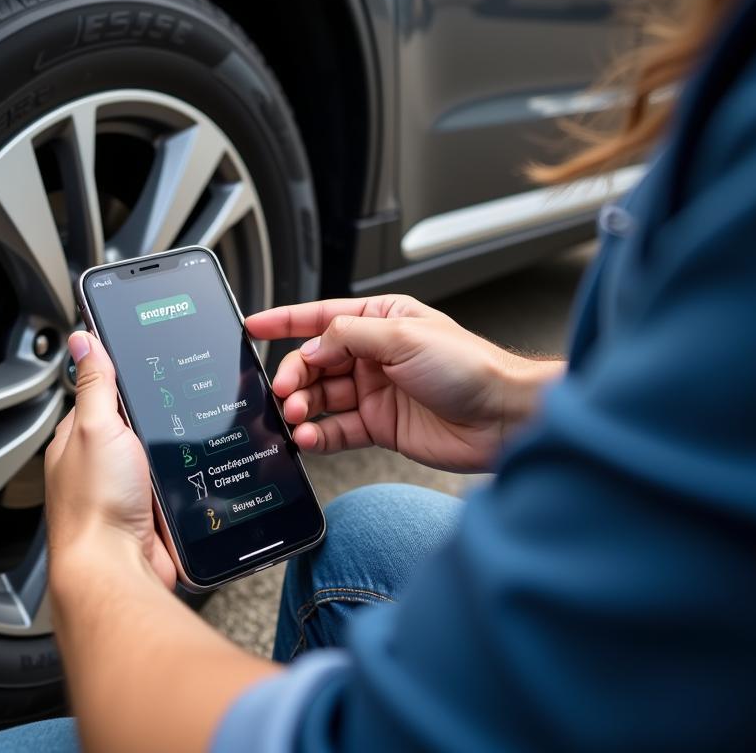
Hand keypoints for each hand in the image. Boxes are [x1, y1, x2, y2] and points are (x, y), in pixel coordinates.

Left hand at [44, 331, 175, 589]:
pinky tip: (198, 471)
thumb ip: (95, 384)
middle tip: (180, 403)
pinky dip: (189, 479)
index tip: (151, 360)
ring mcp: (128, 490)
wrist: (118, 570)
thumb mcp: (95, 427)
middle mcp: (101, 465)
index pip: (103, 394)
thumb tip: (83, 340)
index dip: (126, 378)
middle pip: (138, 424)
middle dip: (159, 418)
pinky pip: (179, 484)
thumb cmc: (95, 506)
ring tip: (191, 438)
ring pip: (162, 454)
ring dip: (176, 451)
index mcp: (78, 439)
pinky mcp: (154, 514)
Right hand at [246, 295, 559, 472]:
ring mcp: (375, 392)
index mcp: (381, 321)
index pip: (321, 318)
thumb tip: (312, 344)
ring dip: (302, 408)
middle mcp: (374, 355)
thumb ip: (349, 336)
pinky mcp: (380, 426)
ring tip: (294, 418)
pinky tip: (308, 438)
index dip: (284, 321)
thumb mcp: (403, 336)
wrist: (503, 417)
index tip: (252, 326)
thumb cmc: (469, 366)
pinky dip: (318, 434)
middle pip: (315, 362)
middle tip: (283, 393)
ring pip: (321, 398)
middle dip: (294, 376)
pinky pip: (337, 429)